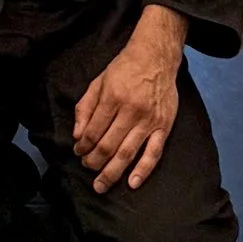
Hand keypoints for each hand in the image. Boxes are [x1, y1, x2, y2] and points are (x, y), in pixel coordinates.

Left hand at [72, 2, 184, 195]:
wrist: (156, 57)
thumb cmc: (124, 68)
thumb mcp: (98, 81)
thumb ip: (85, 107)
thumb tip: (77, 135)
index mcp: (112, 97)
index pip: (93, 130)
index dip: (83, 146)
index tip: (78, 152)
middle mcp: (131, 110)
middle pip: (108, 145)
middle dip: (94, 161)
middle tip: (87, 168)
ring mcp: (149, 120)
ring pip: (128, 153)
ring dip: (112, 172)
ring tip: (100, 184)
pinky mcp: (164, 126)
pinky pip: (154, 153)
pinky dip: (143, 170)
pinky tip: (132, 183)